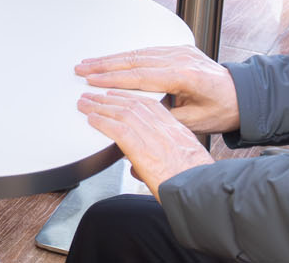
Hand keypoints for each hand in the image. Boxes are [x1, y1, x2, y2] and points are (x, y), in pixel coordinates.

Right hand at [74, 45, 239, 134]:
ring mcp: (180, 51)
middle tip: (81, 69)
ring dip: (111, 58)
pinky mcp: (179, 50)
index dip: (113, 78)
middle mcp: (181, 58)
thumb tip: (137, 118)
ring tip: (90, 63)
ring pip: (138, 52)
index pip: (141, 76)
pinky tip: (112, 59)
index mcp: (186, 75)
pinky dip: (127, 55)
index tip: (92, 81)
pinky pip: (147, 50)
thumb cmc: (224, 110)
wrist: (245, 96)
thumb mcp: (195, 122)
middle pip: (134, 60)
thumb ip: (165, 117)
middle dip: (104, 64)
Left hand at [77, 90, 213, 195]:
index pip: (151, 106)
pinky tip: (91, 119)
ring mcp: (155, 139)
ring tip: (85, 103)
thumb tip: (136, 167)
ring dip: (100, 107)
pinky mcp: (144, 152)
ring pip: (123, 113)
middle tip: (94, 95)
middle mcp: (166, 131)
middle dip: (110, 98)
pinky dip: (102, 122)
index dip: (130, 97)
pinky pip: (118, 130)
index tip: (118, 94)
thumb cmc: (197, 186)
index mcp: (178, 132)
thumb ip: (160, 159)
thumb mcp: (185, 164)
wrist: (203, 194)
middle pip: (133, 106)